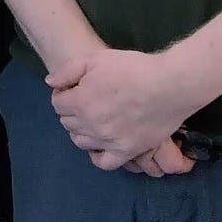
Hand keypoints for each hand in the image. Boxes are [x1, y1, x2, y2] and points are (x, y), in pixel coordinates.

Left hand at [46, 50, 200, 173]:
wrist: (171, 84)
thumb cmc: (133, 68)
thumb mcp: (95, 59)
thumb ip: (68, 71)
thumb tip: (50, 84)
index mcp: (80, 102)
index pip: (57, 104)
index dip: (64, 94)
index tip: (75, 89)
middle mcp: (90, 125)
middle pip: (67, 122)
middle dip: (71, 111)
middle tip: (86, 101)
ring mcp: (108, 140)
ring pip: (81, 142)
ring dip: (81, 131)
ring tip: (93, 120)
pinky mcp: (127, 150)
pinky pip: (104, 162)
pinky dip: (97, 155)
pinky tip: (100, 144)